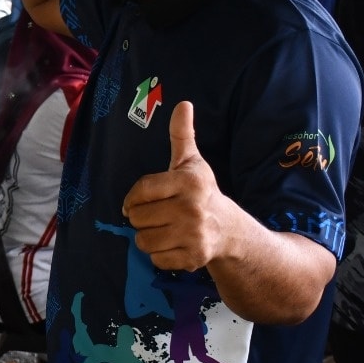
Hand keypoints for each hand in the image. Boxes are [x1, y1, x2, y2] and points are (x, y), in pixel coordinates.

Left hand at [121, 101, 234, 272]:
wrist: (231, 231)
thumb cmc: (202, 192)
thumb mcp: (192, 162)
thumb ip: (182, 134)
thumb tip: (183, 103)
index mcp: (189, 182)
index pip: (140, 191)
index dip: (132, 198)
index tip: (136, 202)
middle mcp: (192, 208)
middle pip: (137, 218)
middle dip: (142, 218)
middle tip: (158, 215)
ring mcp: (194, 235)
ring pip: (143, 241)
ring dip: (148, 237)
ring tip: (164, 229)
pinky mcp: (193, 258)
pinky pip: (156, 259)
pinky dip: (160, 255)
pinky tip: (174, 244)